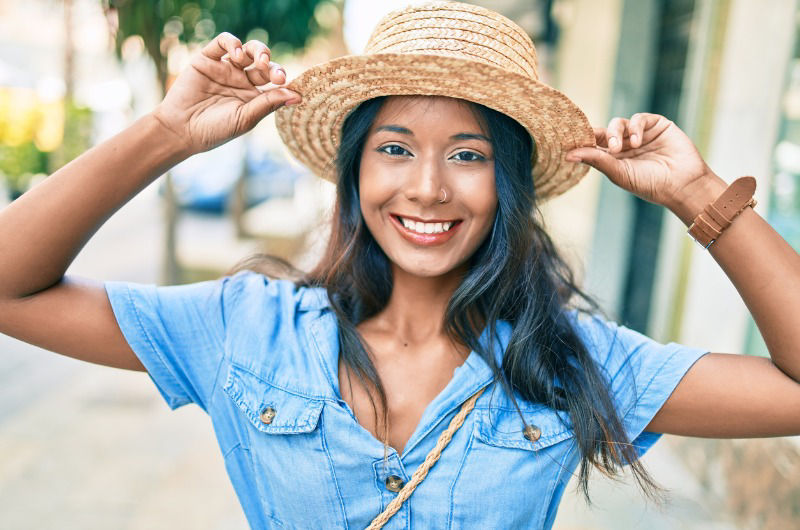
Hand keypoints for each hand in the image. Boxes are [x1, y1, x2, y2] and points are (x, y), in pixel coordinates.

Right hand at [151, 32, 301, 155]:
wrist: (182, 129)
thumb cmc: (215, 130)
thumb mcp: (246, 118)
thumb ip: (269, 104)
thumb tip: (298, 95)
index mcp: (254, 96)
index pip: (275, 83)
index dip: (283, 80)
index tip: (287, 85)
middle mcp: (242, 80)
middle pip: (265, 64)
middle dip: (273, 66)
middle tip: (276, 75)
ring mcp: (226, 68)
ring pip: (248, 50)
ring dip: (259, 51)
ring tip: (260, 60)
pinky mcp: (208, 59)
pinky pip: (223, 43)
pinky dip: (233, 42)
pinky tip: (237, 53)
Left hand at [565, 113, 721, 214]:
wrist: (682, 183)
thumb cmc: (649, 184)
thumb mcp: (618, 173)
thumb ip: (596, 160)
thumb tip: (567, 155)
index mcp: (613, 158)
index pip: (593, 144)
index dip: (583, 140)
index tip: (571, 140)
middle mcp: (625, 145)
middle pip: (604, 132)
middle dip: (603, 137)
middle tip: (611, 148)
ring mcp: (640, 134)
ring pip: (619, 123)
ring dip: (617, 132)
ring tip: (622, 147)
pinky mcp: (656, 125)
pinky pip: (639, 119)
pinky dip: (634, 127)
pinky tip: (637, 141)